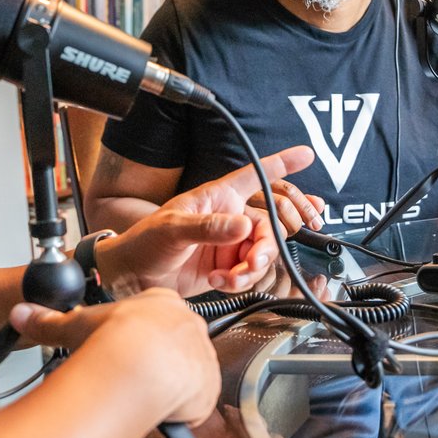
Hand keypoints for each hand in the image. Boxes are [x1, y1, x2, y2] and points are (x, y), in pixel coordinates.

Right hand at [9, 288, 217, 424]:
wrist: (137, 367)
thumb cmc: (111, 341)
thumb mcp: (74, 325)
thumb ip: (48, 321)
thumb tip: (22, 315)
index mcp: (163, 304)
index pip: (156, 321)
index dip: (139, 340)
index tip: (124, 353)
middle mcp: (189, 327)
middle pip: (175, 348)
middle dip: (156, 365)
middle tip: (131, 379)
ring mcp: (202, 357)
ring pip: (187, 376)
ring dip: (168, 388)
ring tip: (142, 397)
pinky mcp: (208, 388)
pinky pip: (196, 403)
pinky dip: (179, 411)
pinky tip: (158, 411)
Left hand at [95, 145, 315, 295]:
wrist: (131, 278)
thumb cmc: (144, 242)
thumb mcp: (173, 229)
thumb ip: (209, 227)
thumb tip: (242, 226)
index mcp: (217, 197)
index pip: (254, 175)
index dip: (281, 163)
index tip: (306, 154)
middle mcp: (228, 217)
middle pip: (270, 224)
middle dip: (268, 245)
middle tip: (254, 260)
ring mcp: (229, 243)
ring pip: (263, 251)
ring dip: (253, 267)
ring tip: (230, 277)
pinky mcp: (227, 266)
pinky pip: (251, 272)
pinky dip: (242, 280)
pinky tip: (222, 282)